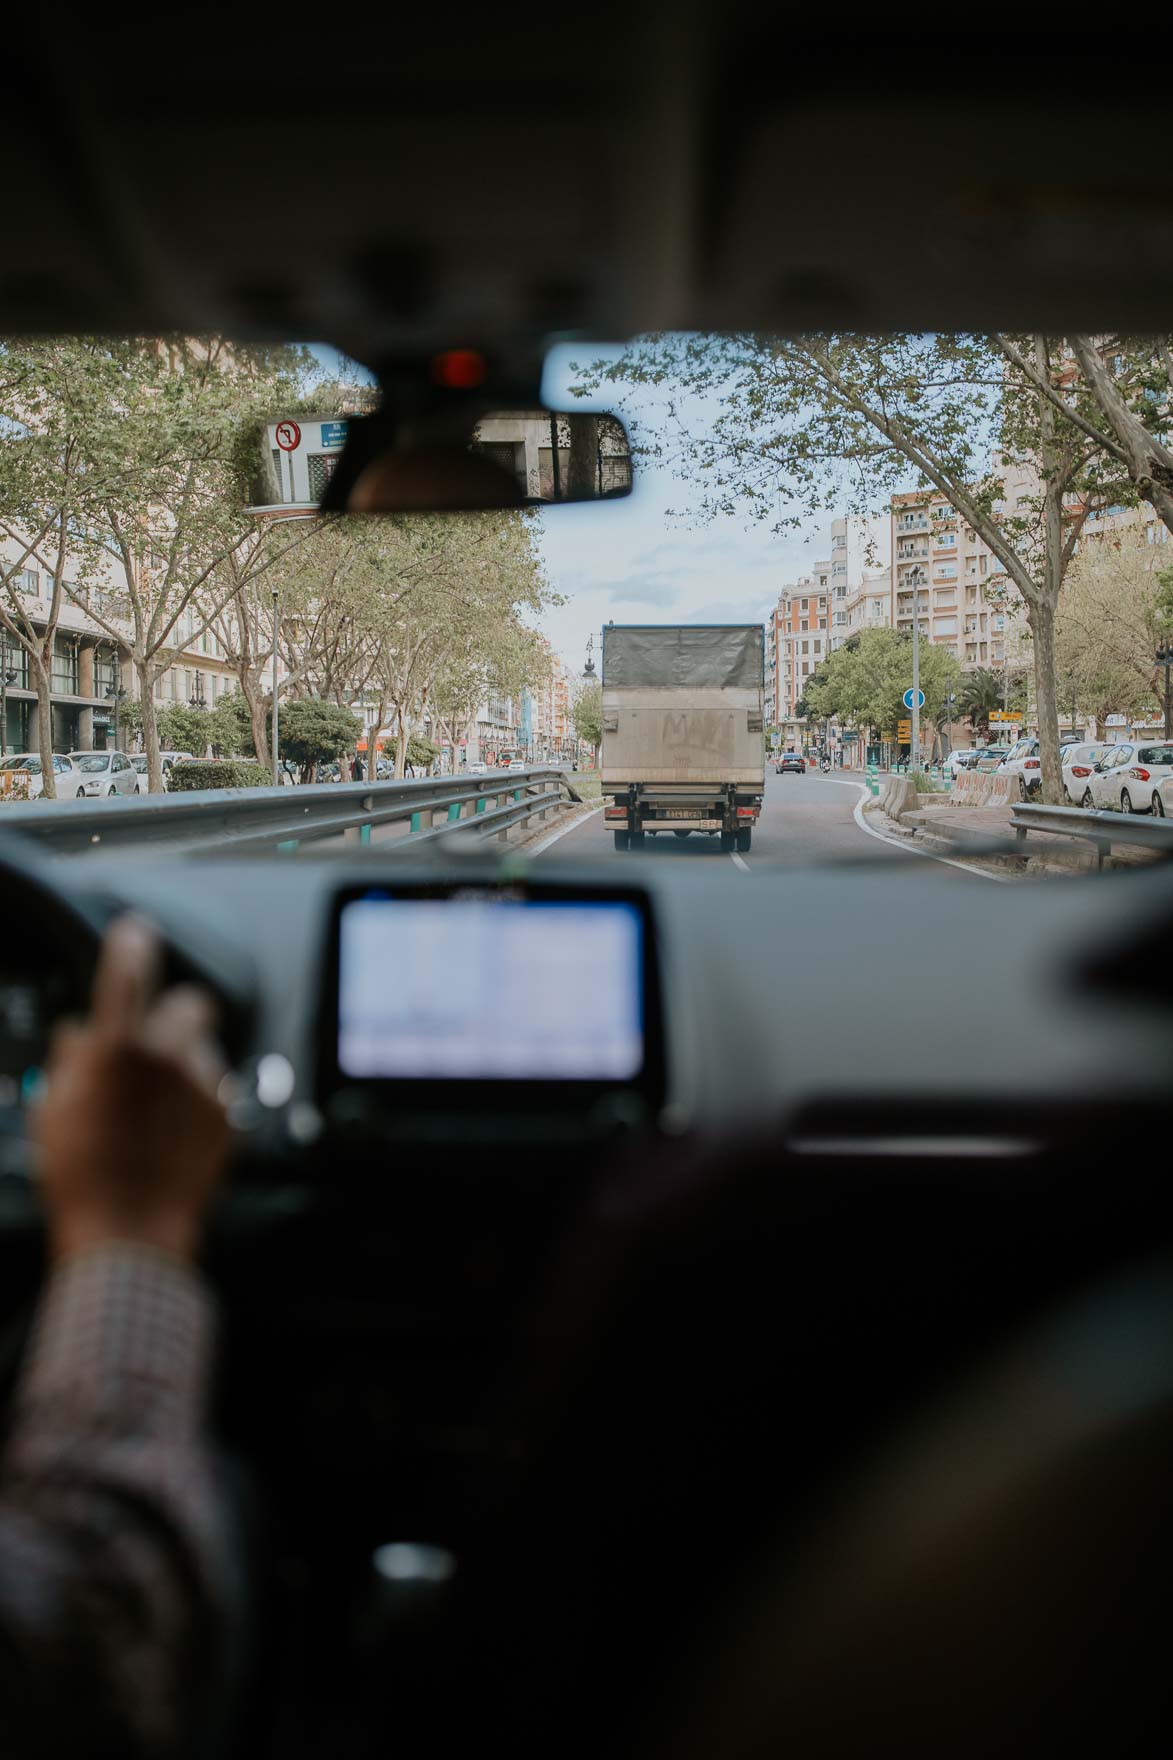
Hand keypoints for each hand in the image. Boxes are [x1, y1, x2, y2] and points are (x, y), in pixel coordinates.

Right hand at [32, 917, 231, 1262]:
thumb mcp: (51, 1114)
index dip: (132, 943)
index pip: (127, 973)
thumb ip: (70, 1063)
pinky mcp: (227, 1115)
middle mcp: (167, 1057)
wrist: (129, 1235)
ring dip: (184, 1065)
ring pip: (203, 1050)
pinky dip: (197, 1103)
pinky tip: (172, 1138)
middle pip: (191, 1002)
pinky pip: (215, 1091)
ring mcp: (203, 1085)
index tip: (137, 931)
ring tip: (155, 1115)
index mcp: (117, 1050)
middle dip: (176, 1013)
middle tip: (154, 1044)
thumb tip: (80, 1035)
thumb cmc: (78, 1178)